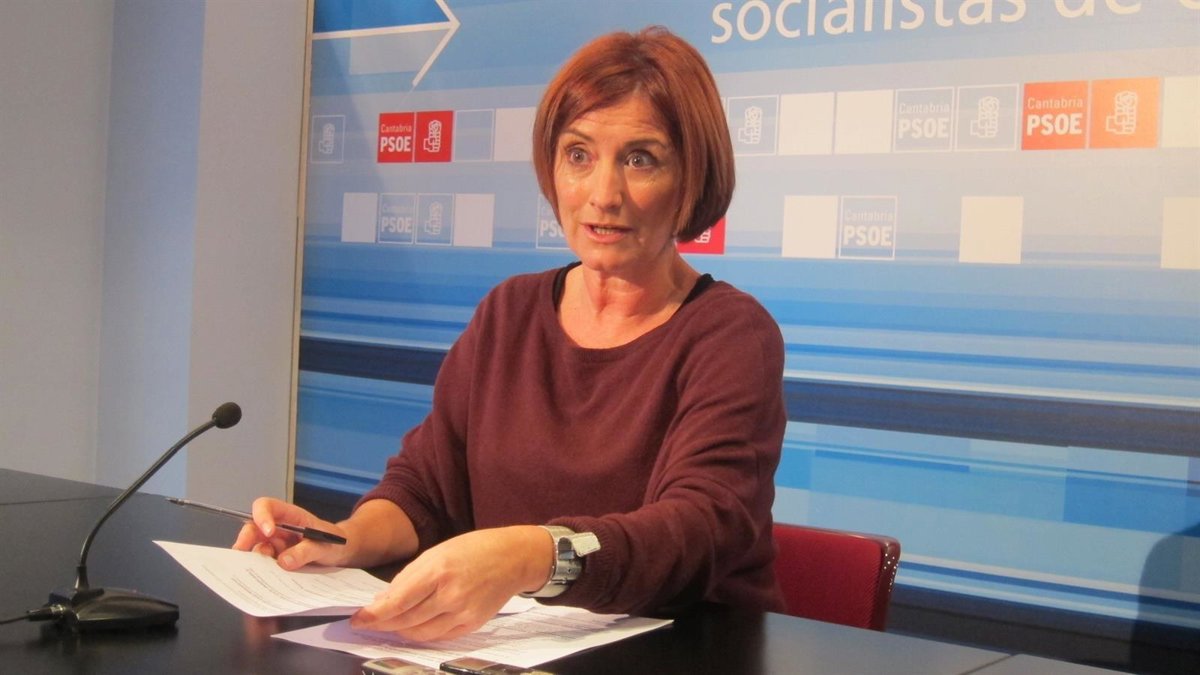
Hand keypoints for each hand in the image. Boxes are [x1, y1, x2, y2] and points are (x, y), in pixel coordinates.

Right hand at [231, 497, 351, 569]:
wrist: (343, 554)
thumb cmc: (334, 542)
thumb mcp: (325, 546)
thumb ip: (306, 552)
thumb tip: (283, 562)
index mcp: (290, 516)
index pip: (266, 506)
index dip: (261, 516)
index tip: (268, 532)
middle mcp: (278, 528)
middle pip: (253, 529)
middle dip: (246, 541)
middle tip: (241, 558)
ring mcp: (276, 545)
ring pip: (256, 549)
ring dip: (254, 561)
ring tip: (258, 574)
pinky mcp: (277, 561)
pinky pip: (264, 565)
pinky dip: (262, 572)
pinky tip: (264, 583)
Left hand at [349, 525, 552, 641]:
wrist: (513, 558)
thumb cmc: (474, 549)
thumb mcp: (437, 552)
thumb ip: (410, 577)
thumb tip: (385, 601)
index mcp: (438, 570)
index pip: (397, 602)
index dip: (373, 615)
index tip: (357, 620)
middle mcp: (450, 595)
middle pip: (405, 620)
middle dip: (382, 624)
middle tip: (368, 623)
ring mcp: (462, 613)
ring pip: (419, 633)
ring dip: (399, 631)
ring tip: (389, 624)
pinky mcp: (471, 625)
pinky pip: (438, 637)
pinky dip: (421, 634)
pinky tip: (413, 627)